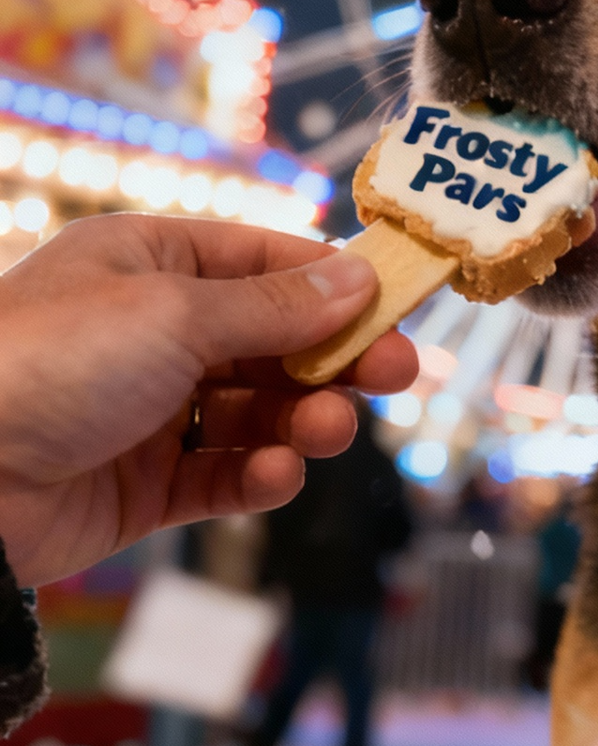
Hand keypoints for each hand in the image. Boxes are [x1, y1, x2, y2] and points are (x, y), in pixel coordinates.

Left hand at [0, 213, 417, 585]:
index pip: (267, 261)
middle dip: (335, 358)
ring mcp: (147, 409)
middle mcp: (152, 331)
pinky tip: (277, 474)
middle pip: (274, 339)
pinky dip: (259, 474)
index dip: (335, 283)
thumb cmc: (50, 362)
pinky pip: (222, 473)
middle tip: (396, 376)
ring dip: (303, 420)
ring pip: (257, 409)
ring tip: (327, 433)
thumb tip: (360, 279)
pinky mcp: (141, 484)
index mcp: (151, 263)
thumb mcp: (176, 313)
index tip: (399, 306)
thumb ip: (277, 306)